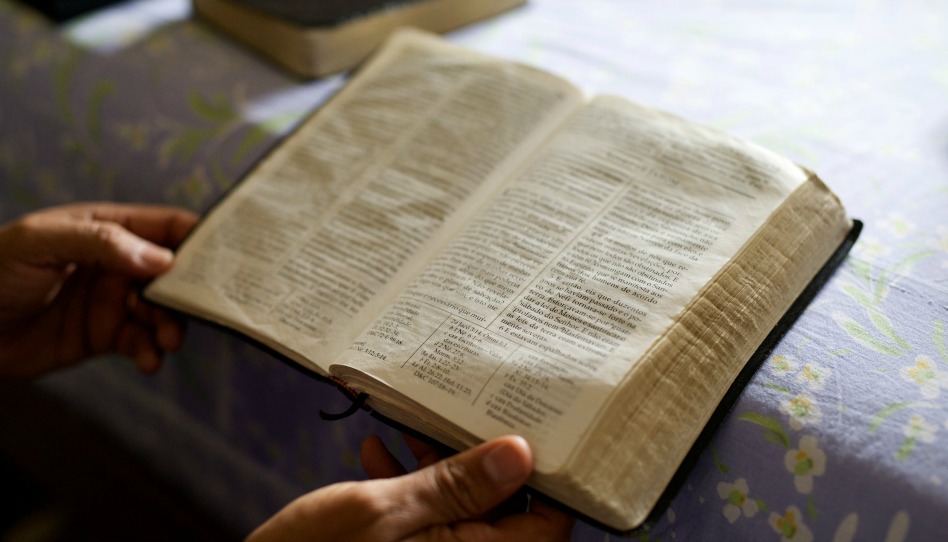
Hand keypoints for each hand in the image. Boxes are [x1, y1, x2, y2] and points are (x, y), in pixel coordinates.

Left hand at [0, 202, 197, 376]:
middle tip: (204, 310)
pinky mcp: (105, 334)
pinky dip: (152, 353)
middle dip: (192, 292)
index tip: (229, 257)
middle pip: (175, 273)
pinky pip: (142, 342)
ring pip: (163, 312)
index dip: (200, 238)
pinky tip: (149, 362)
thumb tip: (163, 259)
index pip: (166, 226)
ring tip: (167, 343)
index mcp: (107, 228)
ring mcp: (113, 299)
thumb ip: (102, 244)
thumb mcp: (40, 244)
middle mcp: (118, 263)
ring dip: (173, 326)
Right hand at [247, 434, 574, 541]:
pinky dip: (408, 486)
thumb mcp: (385, 512)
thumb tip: (519, 454)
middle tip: (463, 412)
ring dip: (440, 466)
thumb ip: (456, 486)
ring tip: (410, 427)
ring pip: (462, 509)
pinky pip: (427, 520)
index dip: (547, 475)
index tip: (535, 427)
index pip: (547, 522)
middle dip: (481, 458)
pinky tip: (376, 455)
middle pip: (503, 508)